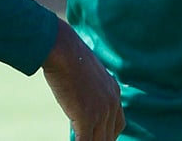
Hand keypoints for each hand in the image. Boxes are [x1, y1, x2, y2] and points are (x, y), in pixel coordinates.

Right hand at [41, 20, 124, 140]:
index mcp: (114, 91)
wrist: (63, 50)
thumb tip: (79, 96)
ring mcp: (101, 111)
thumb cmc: (68, 56)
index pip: (118, 123)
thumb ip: (89, 86)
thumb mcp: (85, 71)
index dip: (108, 135)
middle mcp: (112, 103)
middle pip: (110, 136)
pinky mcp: (87, 117)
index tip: (98, 138)